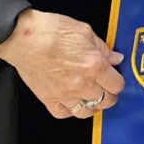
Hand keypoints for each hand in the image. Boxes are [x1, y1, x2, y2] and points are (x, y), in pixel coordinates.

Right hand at [0, 8, 124, 119]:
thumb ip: (103, 47)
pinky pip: (65, 113)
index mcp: (93, 65)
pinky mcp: (49, 99)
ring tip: (92, 96)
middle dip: (109, 94)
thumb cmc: (51, 30)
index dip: (118, 81)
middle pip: (105, 100)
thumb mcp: (85, 31)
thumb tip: (114, 58)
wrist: (25, 38)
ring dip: (92, 105)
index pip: (116, 84)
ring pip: (87, 111)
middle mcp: (81, 83)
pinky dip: (71, 109)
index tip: (116, 77)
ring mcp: (65, 94)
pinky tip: (72, 100)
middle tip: (106, 87)